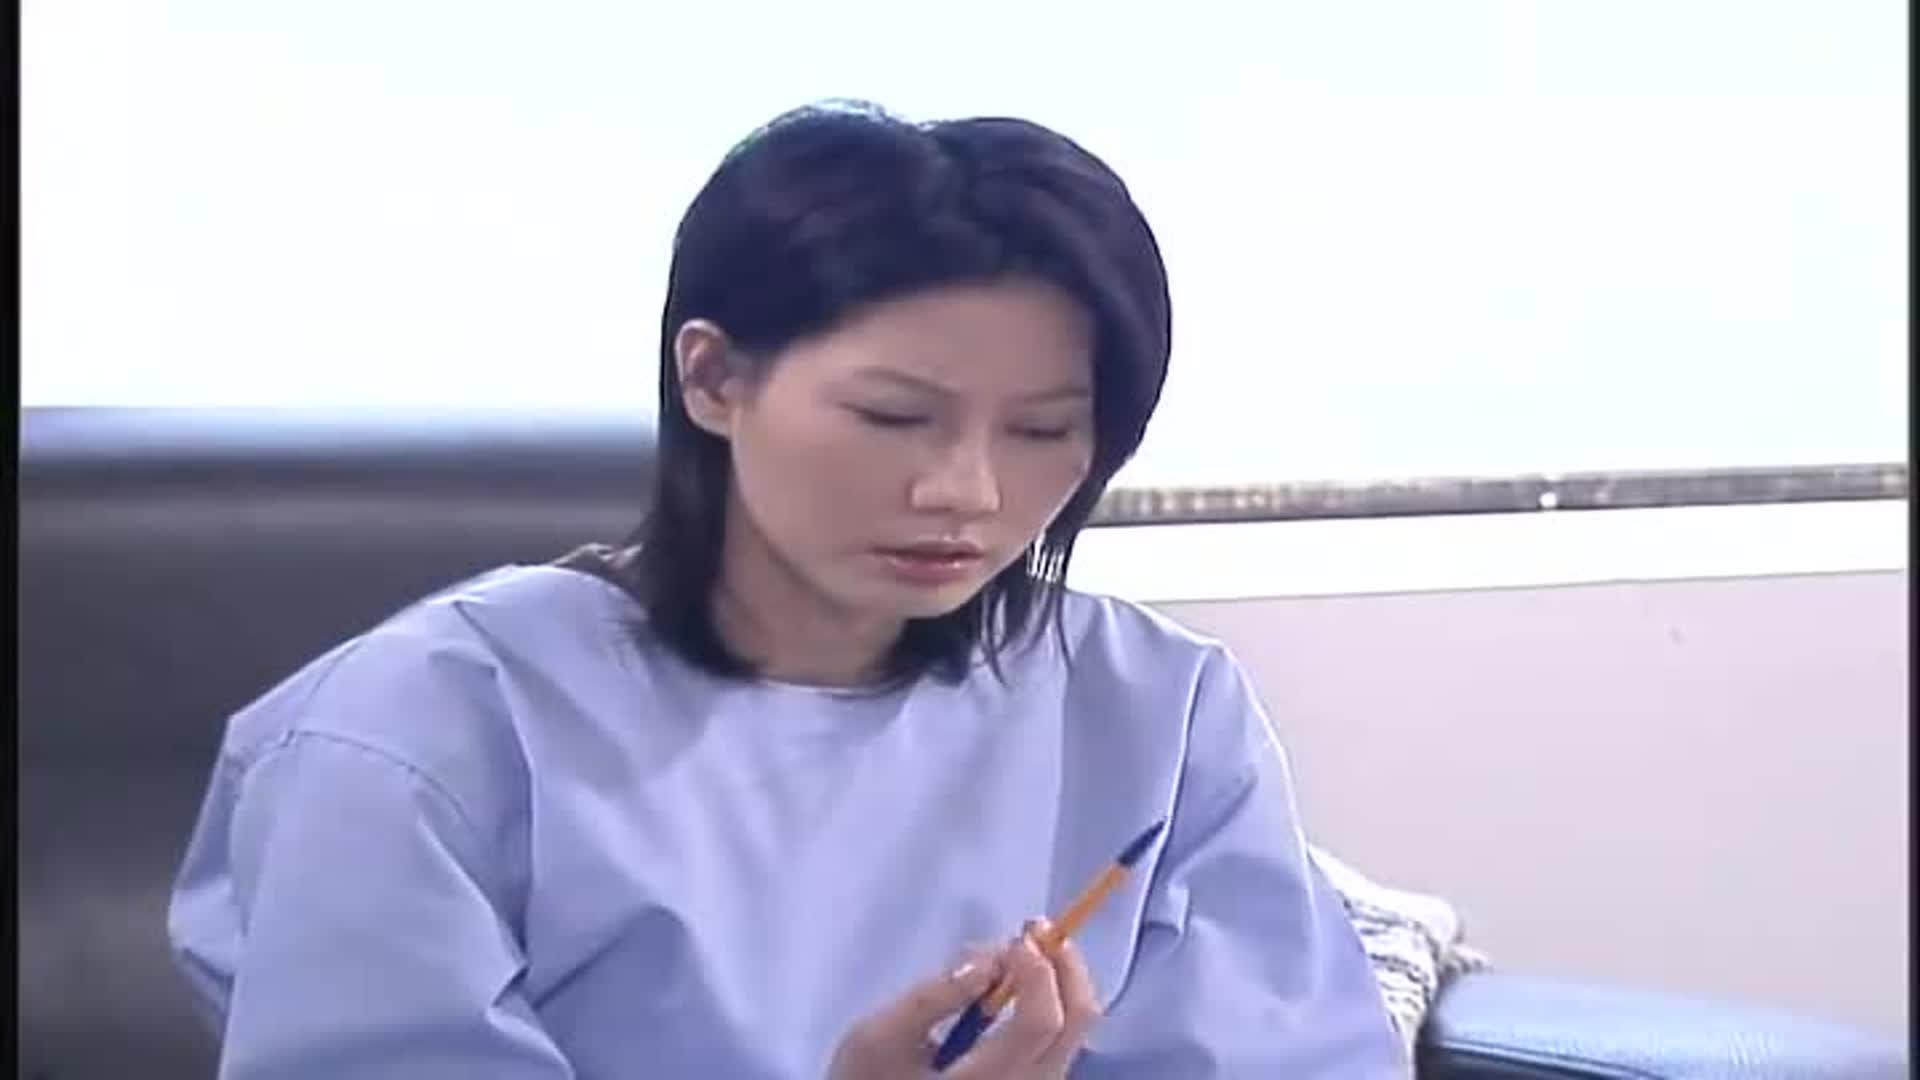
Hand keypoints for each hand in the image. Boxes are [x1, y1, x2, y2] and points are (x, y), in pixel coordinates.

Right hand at [826, 919, 1101, 1079]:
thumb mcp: (879, 1035)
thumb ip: (935, 996)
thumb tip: (989, 960)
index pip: (1040, 1023)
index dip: (1037, 972)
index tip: (1016, 939)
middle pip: (1077, 1022)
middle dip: (1063, 965)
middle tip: (1034, 930)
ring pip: (1076, 1032)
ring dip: (1059, 981)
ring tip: (1022, 952)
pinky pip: (1060, 1041)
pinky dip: (1052, 1002)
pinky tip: (1020, 983)